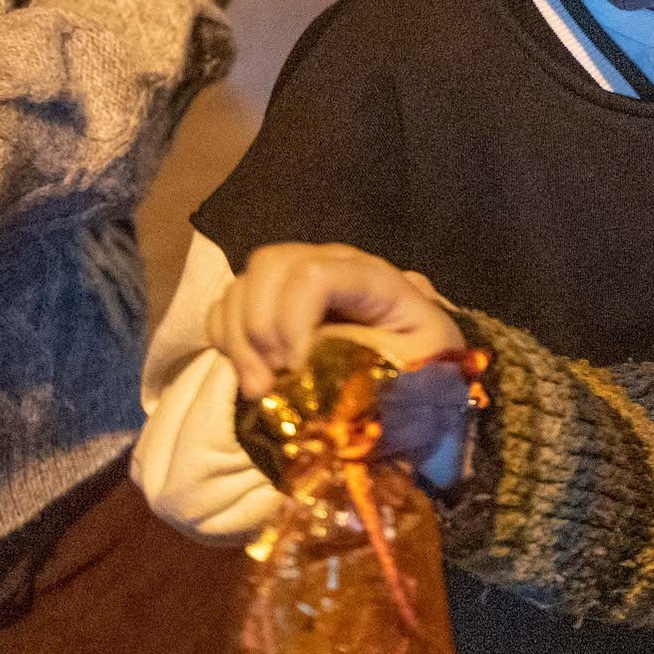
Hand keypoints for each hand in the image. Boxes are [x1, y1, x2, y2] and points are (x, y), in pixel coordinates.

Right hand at [209, 244, 465, 396]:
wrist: (425, 370)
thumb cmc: (427, 368)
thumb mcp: (417, 365)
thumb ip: (369, 358)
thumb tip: (312, 368)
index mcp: (373, 278)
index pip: (314, 275)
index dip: (292, 320)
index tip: (297, 370)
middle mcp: (331, 266)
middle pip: (270, 265)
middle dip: (260, 327)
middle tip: (271, 383)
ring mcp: (298, 280)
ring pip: (244, 283)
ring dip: (239, 339)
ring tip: (260, 388)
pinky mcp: (274, 305)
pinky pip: (228, 306)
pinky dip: (226, 340)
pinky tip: (249, 374)